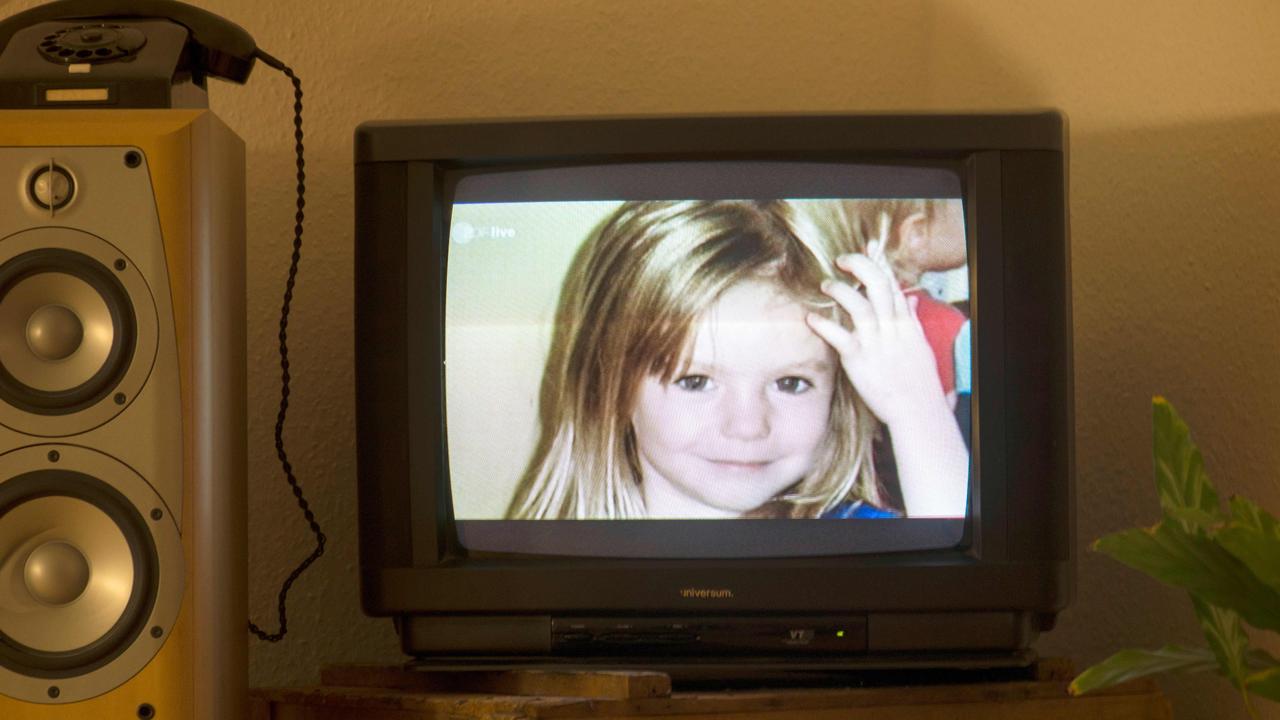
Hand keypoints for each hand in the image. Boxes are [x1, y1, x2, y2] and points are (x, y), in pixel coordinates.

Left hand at [805, 241, 946, 427]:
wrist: (917, 410)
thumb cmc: (918, 381)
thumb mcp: (920, 345)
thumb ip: (912, 319)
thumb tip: (911, 299)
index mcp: (906, 323)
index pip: (893, 283)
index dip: (879, 262)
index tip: (868, 246)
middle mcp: (892, 328)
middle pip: (878, 285)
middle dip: (860, 266)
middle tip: (841, 259)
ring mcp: (876, 343)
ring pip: (859, 305)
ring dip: (840, 291)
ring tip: (826, 285)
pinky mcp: (860, 360)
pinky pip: (840, 337)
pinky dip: (824, 325)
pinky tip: (811, 317)